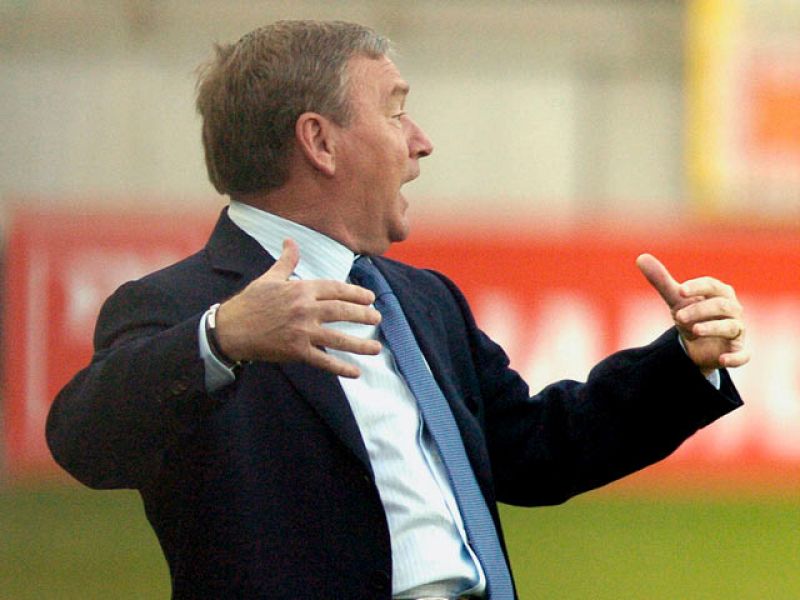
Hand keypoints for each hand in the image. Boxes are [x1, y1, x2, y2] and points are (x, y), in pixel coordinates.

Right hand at [214, 239, 381, 377]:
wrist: (230, 329)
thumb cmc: (250, 302)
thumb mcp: (270, 277)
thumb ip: (286, 261)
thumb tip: (290, 241)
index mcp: (301, 289)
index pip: (336, 289)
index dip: (356, 293)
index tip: (370, 297)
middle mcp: (305, 309)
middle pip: (342, 311)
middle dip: (363, 315)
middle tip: (377, 318)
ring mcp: (302, 331)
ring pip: (338, 338)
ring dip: (360, 344)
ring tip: (376, 347)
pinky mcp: (296, 351)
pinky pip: (323, 361)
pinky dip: (340, 368)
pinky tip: (356, 372)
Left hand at [636, 253, 749, 375]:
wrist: (698, 344)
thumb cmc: (691, 315)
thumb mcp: (675, 299)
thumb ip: (661, 280)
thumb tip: (640, 258)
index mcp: (720, 293)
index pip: (712, 285)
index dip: (698, 287)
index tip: (680, 291)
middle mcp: (733, 309)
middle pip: (721, 305)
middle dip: (700, 310)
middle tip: (678, 317)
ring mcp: (737, 330)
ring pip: (731, 326)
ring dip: (713, 328)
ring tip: (693, 331)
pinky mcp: (738, 350)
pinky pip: (743, 355)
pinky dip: (736, 358)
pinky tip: (722, 361)